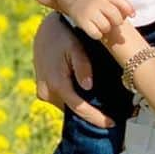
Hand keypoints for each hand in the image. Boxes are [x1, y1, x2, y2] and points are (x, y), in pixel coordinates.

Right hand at [32, 14, 112, 128]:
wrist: (44, 30)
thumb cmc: (63, 36)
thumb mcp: (76, 47)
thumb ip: (82, 66)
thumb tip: (88, 86)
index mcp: (57, 84)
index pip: (79, 108)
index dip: (96, 118)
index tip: (111, 123)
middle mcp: (47, 92)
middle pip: (72, 110)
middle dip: (91, 114)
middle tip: (111, 117)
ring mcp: (43, 92)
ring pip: (67, 106)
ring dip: (82, 107)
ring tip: (103, 108)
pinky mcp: (43, 90)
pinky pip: (62, 99)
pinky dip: (74, 100)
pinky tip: (88, 96)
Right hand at [69, 0, 134, 40]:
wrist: (77, 1)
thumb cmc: (99, 3)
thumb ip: (122, 5)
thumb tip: (133, 15)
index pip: (121, 1)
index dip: (129, 9)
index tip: (132, 16)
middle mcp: (98, 2)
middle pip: (115, 16)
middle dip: (117, 22)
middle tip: (113, 22)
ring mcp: (89, 12)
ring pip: (106, 26)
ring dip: (107, 29)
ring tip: (103, 25)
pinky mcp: (82, 22)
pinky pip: (96, 33)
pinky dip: (98, 35)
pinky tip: (96, 31)